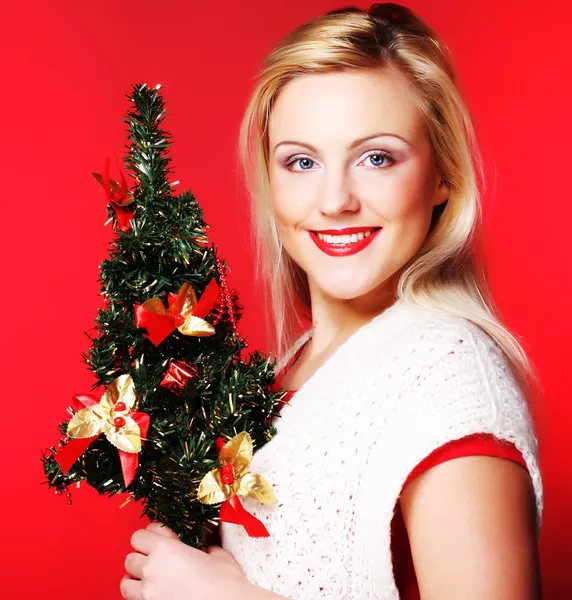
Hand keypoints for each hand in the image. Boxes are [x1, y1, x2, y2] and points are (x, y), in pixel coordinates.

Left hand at [120, 521, 251, 599]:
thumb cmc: (224, 584)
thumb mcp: (217, 554)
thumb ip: (204, 548)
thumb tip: (205, 551)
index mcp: (166, 549)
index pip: (139, 536)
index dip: (149, 536)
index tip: (158, 539)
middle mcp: (151, 569)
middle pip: (129, 558)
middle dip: (141, 559)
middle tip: (154, 561)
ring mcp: (147, 593)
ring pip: (125, 583)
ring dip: (135, 581)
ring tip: (148, 582)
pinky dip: (139, 598)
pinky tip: (153, 595)